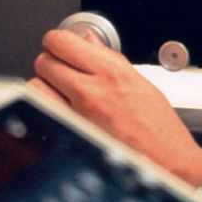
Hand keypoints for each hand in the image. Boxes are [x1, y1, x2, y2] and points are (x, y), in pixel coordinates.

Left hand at [29, 29, 201, 183]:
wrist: (165, 162)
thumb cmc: (158, 126)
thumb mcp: (140, 82)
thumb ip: (110, 59)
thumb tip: (88, 42)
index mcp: (113, 72)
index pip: (63, 42)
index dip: (56, 40)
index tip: (59, 43)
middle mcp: (92, 91)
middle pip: (45, 61)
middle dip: (50, 60)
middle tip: (60, 66)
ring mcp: (77, 116)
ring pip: (36, 86)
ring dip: (44, 85)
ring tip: (57, 90)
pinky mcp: (68, 136)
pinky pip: (41, 112)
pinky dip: (44, 108)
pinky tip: (58, 109)